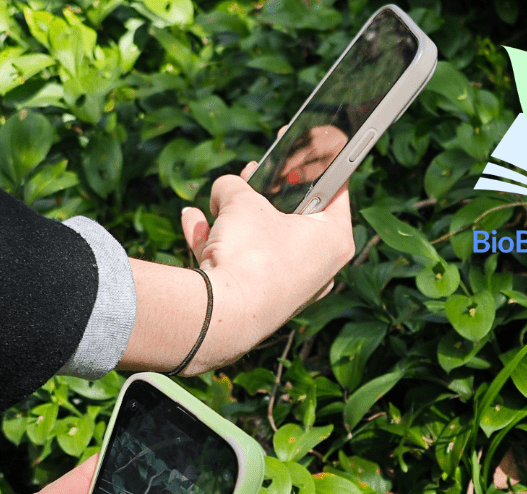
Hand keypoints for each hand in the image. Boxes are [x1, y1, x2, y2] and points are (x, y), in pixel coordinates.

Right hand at [118, 126, 354, 375]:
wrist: (221, 317)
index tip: (300, 143)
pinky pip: (240, 264)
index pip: (333, 187)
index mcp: (333, 239)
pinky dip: (219, 243)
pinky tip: (193, 220)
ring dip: (234, 216)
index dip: (313, 160)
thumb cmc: (250, 255)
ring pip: (262, 240)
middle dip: (264, 192)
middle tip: (253, 171)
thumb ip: (236, 185)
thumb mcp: (243, 201)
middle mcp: (318, 268)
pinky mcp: (259, 302)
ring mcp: (288, 287)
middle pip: (293, 215)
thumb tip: (226, 189)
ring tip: (219, 198)